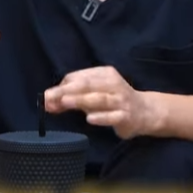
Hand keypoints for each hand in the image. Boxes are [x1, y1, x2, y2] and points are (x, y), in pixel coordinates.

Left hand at [44, 66, 158, 139]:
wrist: (146, 112)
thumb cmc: (114, 101)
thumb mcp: (94, 95)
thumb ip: (72, 98)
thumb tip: (47, 103)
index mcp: (104, 74)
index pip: (79, 77)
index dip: (61, 86)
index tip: (46, 97)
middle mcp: (113, 84)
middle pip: (87, 85)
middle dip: (66, 91)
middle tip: (49, 97)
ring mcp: (121, 100)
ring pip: (99, 99)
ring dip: (81, 100)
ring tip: (64, 102)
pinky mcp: (126, 116)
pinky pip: (113, 116)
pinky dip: (101, 117)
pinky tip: (90, 119)